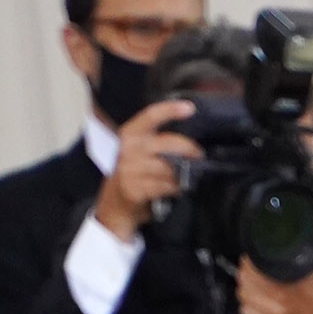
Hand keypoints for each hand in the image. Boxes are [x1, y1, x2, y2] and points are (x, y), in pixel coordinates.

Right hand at [93, 96, 198, 243]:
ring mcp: (130, 169)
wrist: (114, 205)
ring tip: (187, 176)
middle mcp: (128, 148)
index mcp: (129, 134)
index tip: (190, 108)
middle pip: (168, 143)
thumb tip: (185, 140)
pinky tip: (177, 189)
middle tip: (198, 155)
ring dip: (183, 173)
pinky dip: (175, 188)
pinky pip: (165, 187)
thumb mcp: (136, 151)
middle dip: (189, 149)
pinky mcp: (135, 189)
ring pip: (169, 168)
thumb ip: (155, 142)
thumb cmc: (131, 175)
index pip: (151, 115)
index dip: (171, 110)